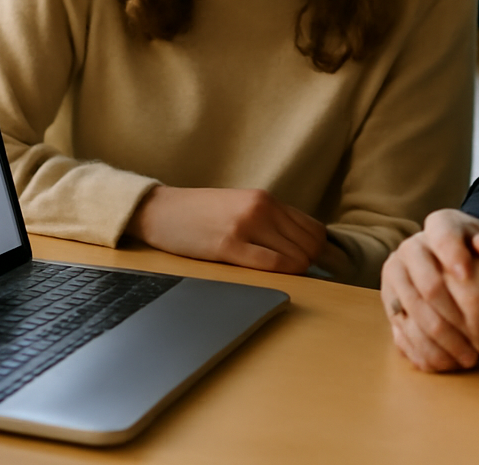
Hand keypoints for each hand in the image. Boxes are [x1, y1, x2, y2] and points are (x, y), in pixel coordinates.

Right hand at [127, 186, 326, 273]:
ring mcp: (246, 226)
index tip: (314, 265)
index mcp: (266, 199)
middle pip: (310, 244)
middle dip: (310, 264)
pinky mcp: (229, 246)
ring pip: (296, 256)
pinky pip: (272, 265)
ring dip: (296, 272)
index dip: (319, 251)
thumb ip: (270, 220)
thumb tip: (303, 247)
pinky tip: (274, 279)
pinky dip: (282, 275)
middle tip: (297, 276)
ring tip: (282, 278)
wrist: (160, 210)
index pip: (314, 228)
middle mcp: (261, 208)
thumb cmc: (199, 213)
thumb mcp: (240, 206)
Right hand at [381, 210, 478, 371]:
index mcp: (442, 224)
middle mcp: (412, 246)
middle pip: (422, 279)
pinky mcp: (391, 301)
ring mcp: (396, 274)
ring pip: (409, 309)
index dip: (451, 254)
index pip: (440, 235)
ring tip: (467, 357)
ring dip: (437, 339)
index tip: (467, 277)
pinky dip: (422, 349)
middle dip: (448, 313)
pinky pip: (400, 328)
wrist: (470, 276)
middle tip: (474, 336)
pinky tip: (448, 364)